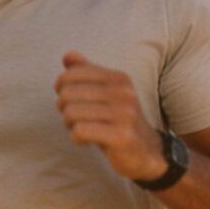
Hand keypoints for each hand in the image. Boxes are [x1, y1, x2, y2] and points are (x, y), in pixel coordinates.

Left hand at [53, 52, 164, 180]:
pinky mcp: (121, 136)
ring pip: (71, 113)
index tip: (68, 99)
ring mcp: (124, 114)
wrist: (147, 153)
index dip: (61, 87)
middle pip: (68, 94)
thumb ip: (87, 73)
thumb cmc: (119, 122)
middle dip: (64, 109)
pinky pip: (79, 131)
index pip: (73, 73)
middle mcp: (124, 93)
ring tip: (82, 129)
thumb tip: (67, 55)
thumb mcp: (106, 94)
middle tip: (76, 119)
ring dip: (70, 125)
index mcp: (119, 79)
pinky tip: (86, 140)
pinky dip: (76, 137)